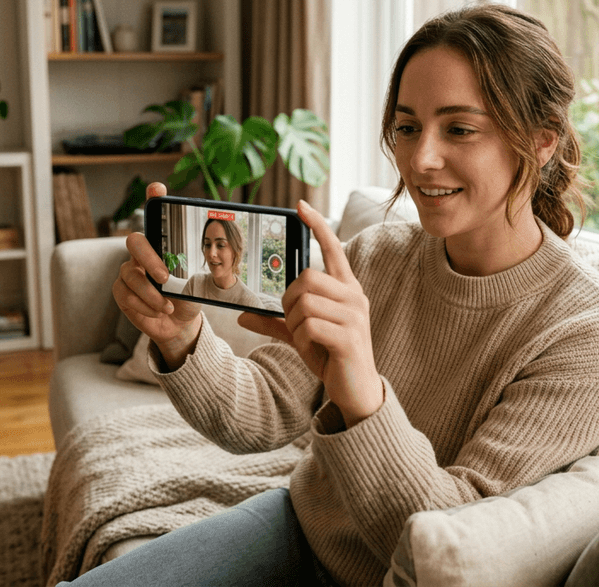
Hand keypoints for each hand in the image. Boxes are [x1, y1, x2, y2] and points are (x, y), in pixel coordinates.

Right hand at [111, 182, 200, 366]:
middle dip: (149, 259)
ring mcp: (129, 272)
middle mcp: (141, 255)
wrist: (179, 323)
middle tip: (166, 277)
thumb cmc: (188, 297)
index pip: (155, 216)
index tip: (158, 188)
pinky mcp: (121, 292)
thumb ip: (203, 269)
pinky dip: (145, 306)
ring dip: (151, 294)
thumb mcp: (200, 282)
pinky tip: (159, 311)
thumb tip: (222, 259)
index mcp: (161, 246)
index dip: (153, 200)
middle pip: (134, 242)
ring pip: (130, 275)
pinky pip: (126, 295)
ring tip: (168, 306)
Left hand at [239, 200, 382, 425]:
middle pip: (306, 277)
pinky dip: (301, 338)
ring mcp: (354, 316)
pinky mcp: (349, 337)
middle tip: (294, 321)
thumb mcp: (301, 335)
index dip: (317, 226)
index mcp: (346, 289)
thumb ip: (276, 323)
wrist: (357, 390)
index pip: (333, 249)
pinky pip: (309, 325)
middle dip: (289, 300)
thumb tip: (242, 316)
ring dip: (294, 323)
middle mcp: (354, 297)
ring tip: (305, 339)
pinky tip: (313, 349)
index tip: (300, 206)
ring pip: (304, 301)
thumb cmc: (332, 356)